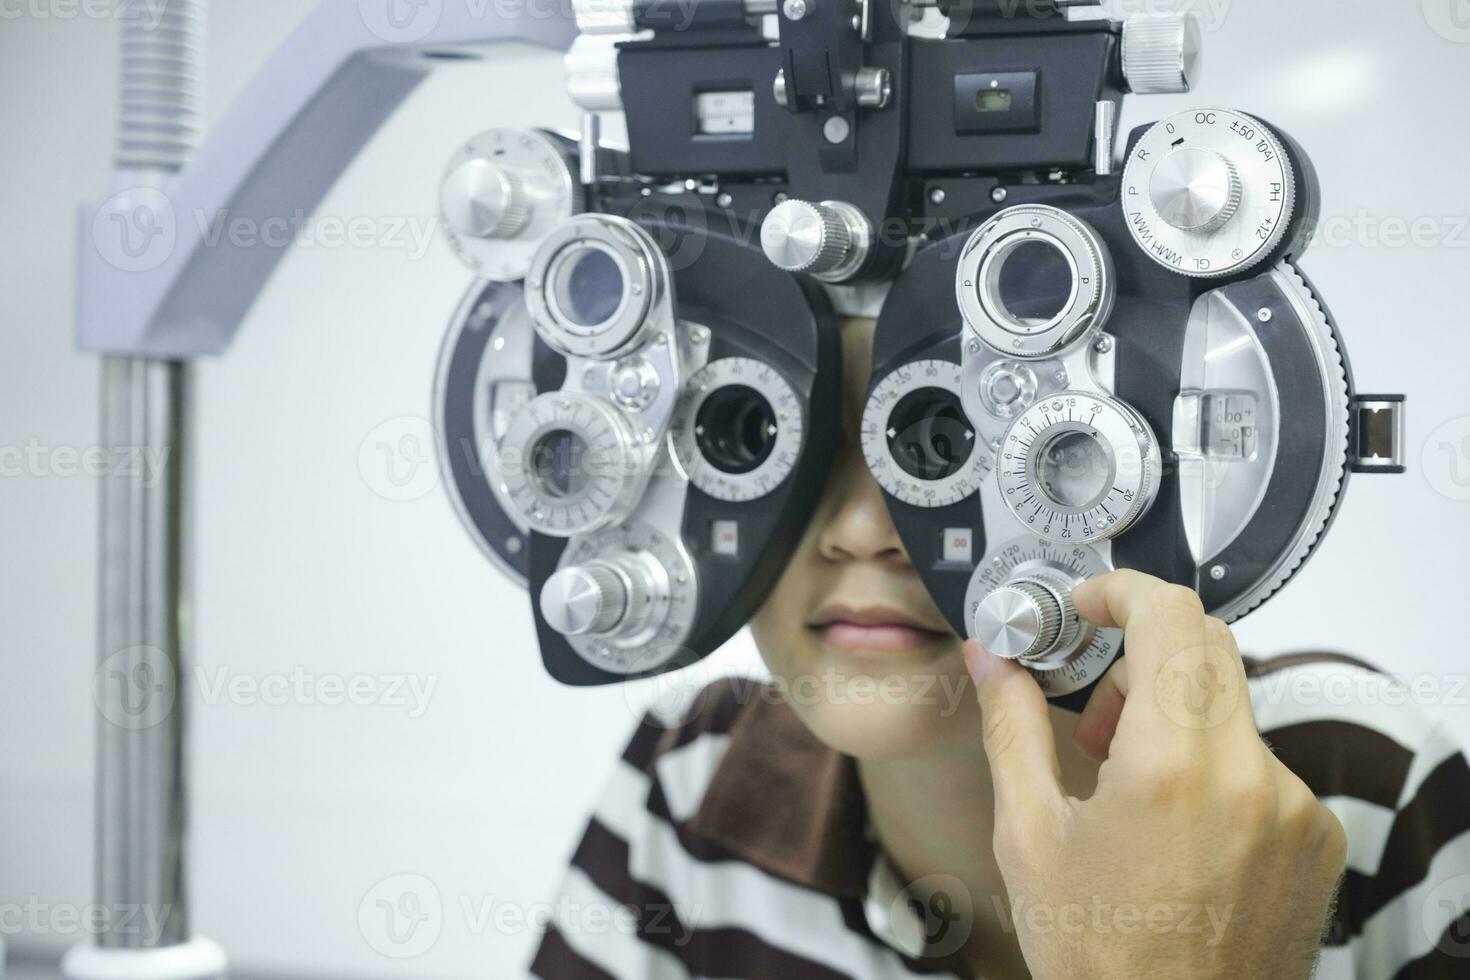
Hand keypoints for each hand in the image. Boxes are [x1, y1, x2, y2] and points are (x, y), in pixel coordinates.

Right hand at [964, 570, 1346, 979]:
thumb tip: (989, 656)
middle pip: (1206, 646)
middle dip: (1140, 651)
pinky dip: (1211, 761)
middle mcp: (1252, 774)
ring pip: (1232, 704)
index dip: (1119, 590)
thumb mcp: (1028, 836)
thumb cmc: (1098, 956)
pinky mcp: (1314, 837)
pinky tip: (1170, 821)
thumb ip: (1012, 726)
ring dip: (1173, 710)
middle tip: (1093, 704)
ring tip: (1123, 777)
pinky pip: (1261, 759)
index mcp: (1174, 764)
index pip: (1169, 616)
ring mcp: (1294, 807)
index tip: (1084, 604)